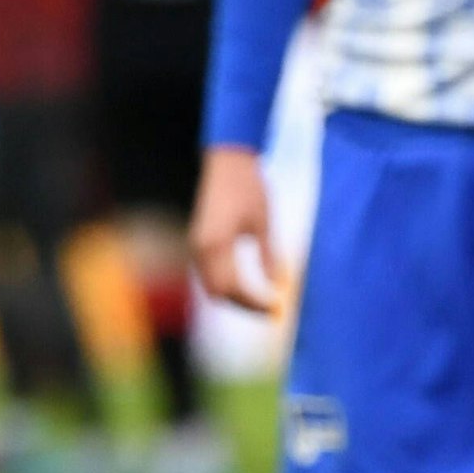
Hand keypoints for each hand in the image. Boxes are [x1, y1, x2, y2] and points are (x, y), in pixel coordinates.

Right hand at [190, 146, 281, 313]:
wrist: (228, 161)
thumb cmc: (249, 187)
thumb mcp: (263, 221)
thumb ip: (268, 254)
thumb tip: (277, 284)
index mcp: (216, 246)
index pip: (232, 289)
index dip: (254, 303)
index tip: (277, 308)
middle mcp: (200, 249)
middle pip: (218, 293)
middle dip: (244, 306)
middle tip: (271, 311)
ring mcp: (196, 246)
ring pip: (211, 286)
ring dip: (234, 298)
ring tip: (262, 302)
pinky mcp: (199, 241)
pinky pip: (209, 274)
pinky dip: (227, 285)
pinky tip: (248, 286)